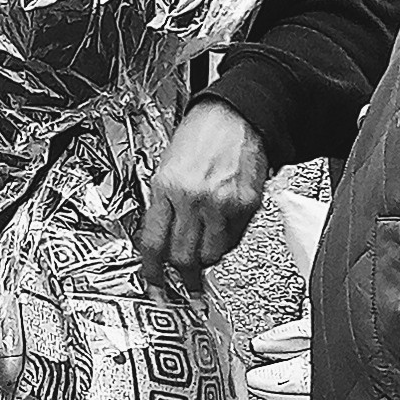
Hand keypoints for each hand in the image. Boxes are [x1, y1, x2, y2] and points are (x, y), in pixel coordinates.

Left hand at [137, 100, 269, 283]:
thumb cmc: (201, 134)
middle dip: (182, 277)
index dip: (153, 272)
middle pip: (183, 257)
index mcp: (166, 186)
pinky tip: (221, 235)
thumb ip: (163, 204)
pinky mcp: (247, 205)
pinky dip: (226, 245)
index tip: (155, 286)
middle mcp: (193, 198)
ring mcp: (223, 204)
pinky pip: (234, 240)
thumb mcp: (167, 166)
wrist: (237, 114)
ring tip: (203, 258)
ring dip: (206, 262)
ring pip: (211, 255)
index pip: (154, 243)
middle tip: (183, 285)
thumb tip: (161, 239)